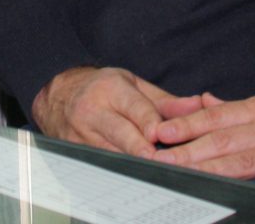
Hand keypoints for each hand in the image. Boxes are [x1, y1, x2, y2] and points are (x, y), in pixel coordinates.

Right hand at [31, 66, 175, 158]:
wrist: (58, 95)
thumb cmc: (101, 88)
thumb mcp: (132, 84)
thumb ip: (165, 100)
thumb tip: (197, 106)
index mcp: (111, 88)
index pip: (134, 108)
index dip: (149, 123)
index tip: (160, 136)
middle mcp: (93, 110)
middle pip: (121, 133)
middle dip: (139, 147)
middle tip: (156, 158)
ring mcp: (81, 132)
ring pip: (111, 152)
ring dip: (132, 161)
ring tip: (152, 168)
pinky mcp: (75, 149)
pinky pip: (100, 162)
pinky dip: (118, 167)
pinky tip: (133, 171)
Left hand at [150, 87, 254, 196]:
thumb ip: (242, 107)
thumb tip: (205, 102)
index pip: (217, 116)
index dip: (187, 125)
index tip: (160, 133)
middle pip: (223, 140)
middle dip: (187, 150)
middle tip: (158, 158)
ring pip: (242, 163)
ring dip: (207, 170)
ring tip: (181, 175)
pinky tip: (233, 203)